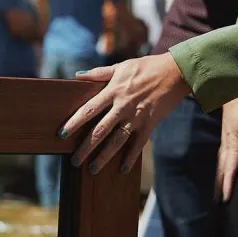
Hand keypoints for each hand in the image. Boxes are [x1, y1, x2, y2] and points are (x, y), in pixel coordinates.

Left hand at [58, 53, 190, 173]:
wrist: (175, 72)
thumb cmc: (146, 67)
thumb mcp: (121, 66)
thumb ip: (98, 73)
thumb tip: (77, 76)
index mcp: (113, 91)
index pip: (89, 110)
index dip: (74, 123)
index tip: (62, 134)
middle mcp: (123, 106)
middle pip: (100, 130)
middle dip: (86, 147)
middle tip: (74, 161)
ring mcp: (136, 117)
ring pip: (117, 141)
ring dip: (104, 157)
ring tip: (92, 170)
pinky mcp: (150, 124)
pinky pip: (138, 144)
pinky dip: (130, 158)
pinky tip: (122, 169)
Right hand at [215, 92, 237, 203]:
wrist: (232, 86)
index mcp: (234, 142)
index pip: (231, 167)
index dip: (228, 183)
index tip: (225, 200)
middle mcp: (227, 143)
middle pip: (222, 168)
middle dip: (219, 185)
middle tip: (216, 202)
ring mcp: (225, 139)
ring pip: (219, 163)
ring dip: (217, 178)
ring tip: (215, 192)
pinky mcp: (226, 135)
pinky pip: (220, 156)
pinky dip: (219, 167)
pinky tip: (218, 170)